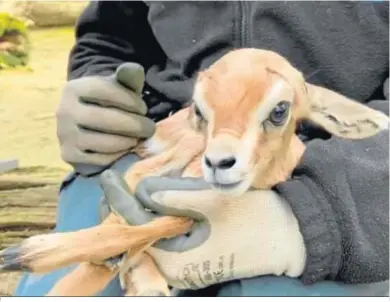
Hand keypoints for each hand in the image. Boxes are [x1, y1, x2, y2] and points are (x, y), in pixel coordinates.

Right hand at [56, 63, 155, 174]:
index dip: (129, 100)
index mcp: (73, 88)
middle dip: (133, 125)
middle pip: (104, 119)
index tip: (144, 108)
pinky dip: (118, 155)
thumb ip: (127, 78)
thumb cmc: (109, 103)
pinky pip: (100, 159)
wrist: (86, 123)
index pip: (103, 91)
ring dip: (128, 141)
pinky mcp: (69, 155)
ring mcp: (64, 135)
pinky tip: (126, 148)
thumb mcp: (118, 87)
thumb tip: (135, 69)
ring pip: (103, 142)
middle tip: (150, 128)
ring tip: (139, 138)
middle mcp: (64, 111)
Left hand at [99, 170, 306, 289]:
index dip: (122, 204)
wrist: (290, 236)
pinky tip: (162, 204)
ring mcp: (189, 268)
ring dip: (150, 214)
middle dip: (133, 209)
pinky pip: (174, 240)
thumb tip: (141, 191)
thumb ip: (172, 197)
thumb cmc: (252, 219)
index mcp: (175, 261)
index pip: (137, 230)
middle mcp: (178, 271)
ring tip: (137, 190)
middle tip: (120, 183)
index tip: (109, 182)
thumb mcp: (209, 202)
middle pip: (145, 235)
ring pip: (159, 236)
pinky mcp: (200, 260)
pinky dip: (166, 221)